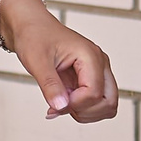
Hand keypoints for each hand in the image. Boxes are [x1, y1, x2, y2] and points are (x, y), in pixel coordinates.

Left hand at [8, 0, 120, 120]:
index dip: (75, 104)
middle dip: (85, 112)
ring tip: (61, 102)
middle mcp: (99, 63)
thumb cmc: (35, 36)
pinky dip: (81, 110)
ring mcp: (97, 71)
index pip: (95, 93)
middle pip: (109, 102)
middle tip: (62, 105)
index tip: (55, 102)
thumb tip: (60, 107)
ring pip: (107, 105)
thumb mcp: (37, 61)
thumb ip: (50, 86)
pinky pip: (96, 103)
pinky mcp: (91, 78)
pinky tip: (62, 102)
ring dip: (84, 112)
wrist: (30, 27)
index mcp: (90, 55)